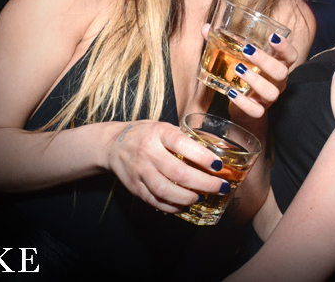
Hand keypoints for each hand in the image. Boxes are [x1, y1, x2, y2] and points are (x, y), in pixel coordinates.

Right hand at [107, 120, 229, 212]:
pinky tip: (184, 205)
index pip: (182, 144)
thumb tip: (213, 153)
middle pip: (178, 172)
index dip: (202, 156)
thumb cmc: (146, 134)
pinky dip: (172, 207)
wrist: (113, 144)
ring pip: (165, 190)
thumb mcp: (164, 127)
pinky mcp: (135, 187)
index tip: (219, 165)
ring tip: (202, 198)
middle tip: (221, 187)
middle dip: (204, 183)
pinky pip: (155, 201)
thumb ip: (185, 138)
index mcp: (159, 133)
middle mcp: (148, 152)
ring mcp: (140, 171)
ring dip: (188, 198)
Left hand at [201, 23, 298, 117]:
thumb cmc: (245, 77)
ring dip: (255, 80)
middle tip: (247, 50)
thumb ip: (225, 43)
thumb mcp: (240, 59)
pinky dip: (243, 102)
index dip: (285, 47)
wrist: (244, 107)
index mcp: (278, 66)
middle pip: (281, 72)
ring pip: (270, 92)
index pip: (291, 56)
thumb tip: (206, 28)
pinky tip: (232, 92)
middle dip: (265, 60)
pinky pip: (256, 111)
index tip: (273, 36)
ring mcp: (269, 98)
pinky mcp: (258, 111)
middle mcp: (277, 82)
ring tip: (238, 69)